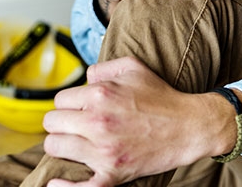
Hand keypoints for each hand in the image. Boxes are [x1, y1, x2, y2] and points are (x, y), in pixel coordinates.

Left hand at [42, 57, 234, 186]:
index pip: (59, 100)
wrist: (189, 127)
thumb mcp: (132, 67)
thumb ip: (101, 68)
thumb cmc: (161, 96)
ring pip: (55, 148)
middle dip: (61, 123)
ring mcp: (104, 151)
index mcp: (100, 94)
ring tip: (73, 144)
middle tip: (75, 126)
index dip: (69, 104)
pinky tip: (57, 182)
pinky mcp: (114, 174)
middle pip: (52, 123)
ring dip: (62, 145)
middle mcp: (98, 122)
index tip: (79, 109)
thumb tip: (83, 81)